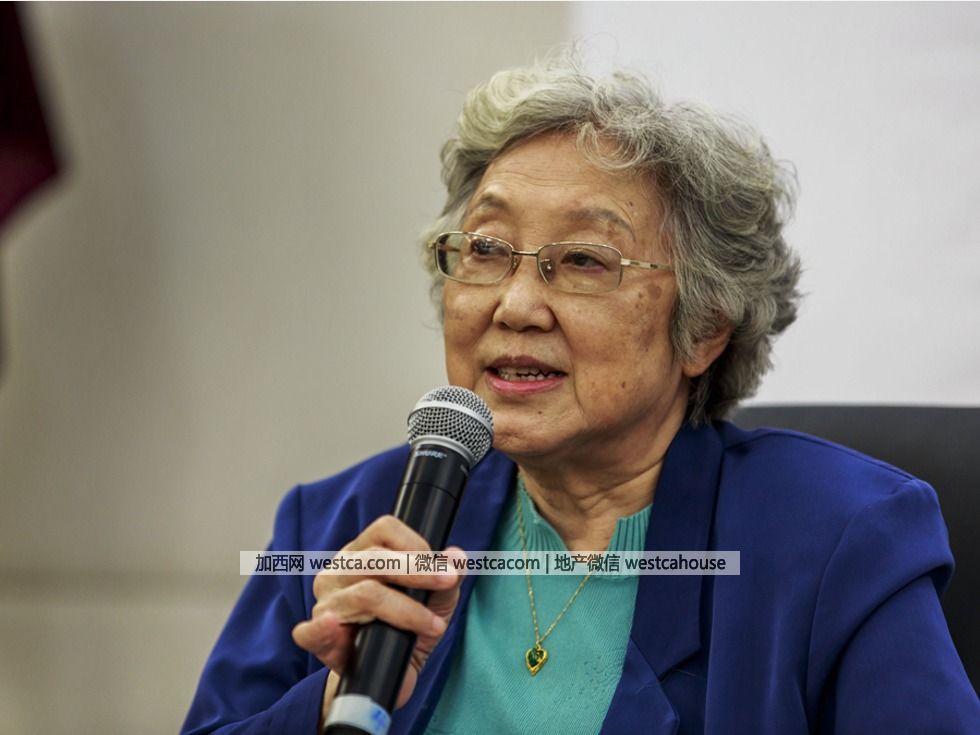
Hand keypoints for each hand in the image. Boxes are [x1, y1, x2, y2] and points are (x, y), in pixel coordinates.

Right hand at [291, 515, 464, 717]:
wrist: (391, 674)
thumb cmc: (409, 627)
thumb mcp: (436, 601)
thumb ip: (448, 577)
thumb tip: (457, 556)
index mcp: (363, 553)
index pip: (383, 529)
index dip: (415, 543)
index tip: (441, 567)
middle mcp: (339, 572)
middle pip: (373, 558)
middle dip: (416, 570)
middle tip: (446, 583)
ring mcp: (325, 603)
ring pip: (363, 594)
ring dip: (405, 610)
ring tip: (433, 626)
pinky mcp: (316, 638)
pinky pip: (310, 631)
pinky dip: (321, 627)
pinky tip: (334, 625)